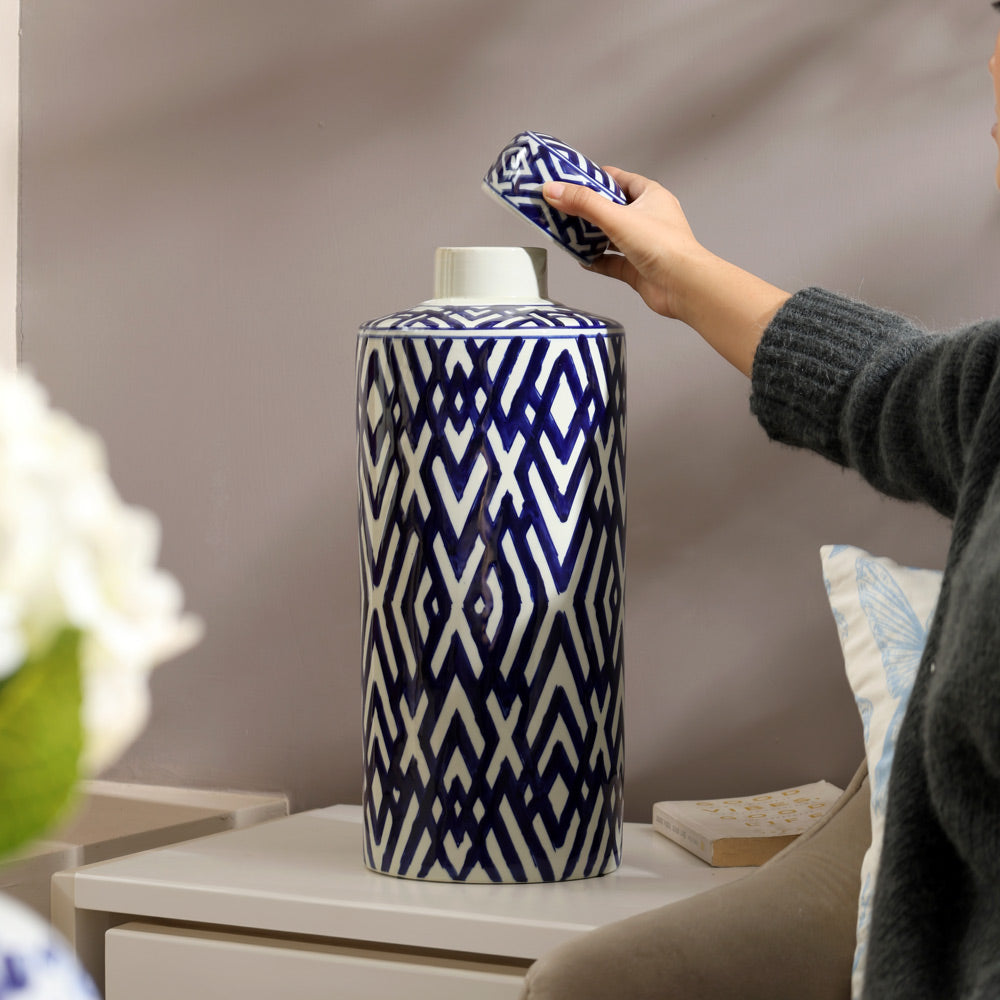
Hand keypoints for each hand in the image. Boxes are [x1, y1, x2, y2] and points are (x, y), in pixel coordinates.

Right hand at [543, 167, 790, 376]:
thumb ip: (583, 204)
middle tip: (561, 207)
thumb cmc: (663, 246)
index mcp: (650, 196)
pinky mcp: (637, 269)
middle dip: (587, 209)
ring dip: (589, 236)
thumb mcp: (617, 217)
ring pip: (610, 236)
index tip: (571, 178)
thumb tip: (553, 189)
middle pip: (612, 208)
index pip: (619, 179)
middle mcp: (648, 219)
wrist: (684, 287)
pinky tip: (580, 260)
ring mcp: (643, 245)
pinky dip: (596, 260)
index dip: (595, 177)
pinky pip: (611, 262)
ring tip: (565, 232)